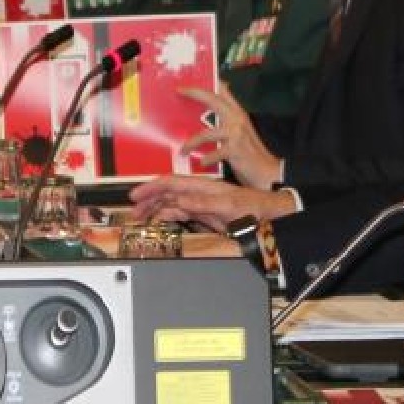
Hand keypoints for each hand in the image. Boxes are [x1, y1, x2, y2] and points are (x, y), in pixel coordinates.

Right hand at [128, 174, 295, 231]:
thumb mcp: (229, 206)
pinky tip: (160, 219)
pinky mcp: (206, 215)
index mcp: (203, 187)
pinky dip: (168, 216)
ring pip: (172, 204)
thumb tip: (180, 201)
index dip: (152, 188)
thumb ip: (203, 204)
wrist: (270, 216)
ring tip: (141, 217)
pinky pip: (182, 213)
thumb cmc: (254, 207)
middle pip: (168, 193)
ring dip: (156, 209)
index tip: (135, 195)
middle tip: (133, 211)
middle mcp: (199, 193)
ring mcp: (202, 204)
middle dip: (149, 200)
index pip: (171, 184)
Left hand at [176, 86, 279, 188]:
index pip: (223, 92)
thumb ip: (225, 123)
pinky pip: (214, 153)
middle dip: (195, 93)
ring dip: (191, 143)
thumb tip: (203, 120)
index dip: (206, 86)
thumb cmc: (251, 155)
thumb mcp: (239, 134)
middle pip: (213, 99)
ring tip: (183, 151)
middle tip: (179, 92)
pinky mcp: (236, 150)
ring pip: (206, 134)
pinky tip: (202, 163)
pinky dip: (206, 159)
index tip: (187, 85)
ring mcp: (237, 134)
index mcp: (238, 113)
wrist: (269, 172)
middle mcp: (237, 119)